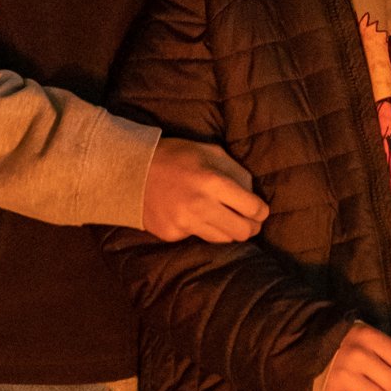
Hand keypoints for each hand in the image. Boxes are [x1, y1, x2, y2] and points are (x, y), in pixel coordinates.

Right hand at [141, 138, 268, 242]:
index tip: (261, 211)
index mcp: (213, 182)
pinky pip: (198, 237)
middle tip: (251, 222)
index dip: (261, 211)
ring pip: (223, 239)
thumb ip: (235, 171)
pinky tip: (194, 215)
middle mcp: (200, 206)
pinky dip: (202, 229)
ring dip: (229, 230)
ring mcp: (184, 223)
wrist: (128, 170)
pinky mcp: (172, 234)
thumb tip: (253, 193)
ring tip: (227, 220)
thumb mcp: (209, 151)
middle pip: (242, 232)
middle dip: (252, 227)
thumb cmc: (174, 156)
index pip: (252, 208)